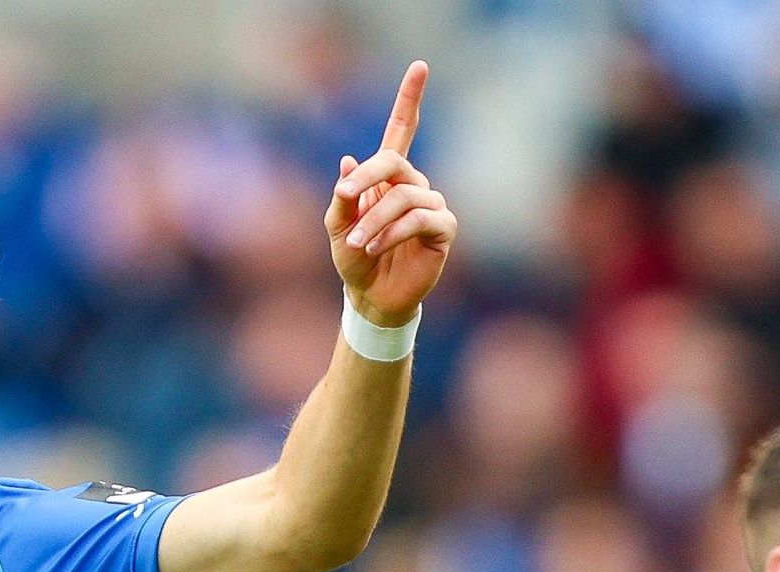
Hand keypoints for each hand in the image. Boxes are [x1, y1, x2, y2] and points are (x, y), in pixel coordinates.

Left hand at [328, 62, 456, 328]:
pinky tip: (376, 248)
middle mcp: (414, 184)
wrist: (371, 297)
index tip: (420, 66)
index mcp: (388, 176)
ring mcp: (431, 204)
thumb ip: (342, 197)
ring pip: (403, 196)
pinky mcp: (443, 229)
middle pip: (393, 162)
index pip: (402, 130)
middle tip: (345, 199)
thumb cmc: (355, 259)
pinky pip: (419, 219)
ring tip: (358, 243)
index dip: (410, 99)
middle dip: (367, 178)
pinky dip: (393, 233)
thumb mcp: (337, 226)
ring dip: (375, 220)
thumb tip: (348, 162)